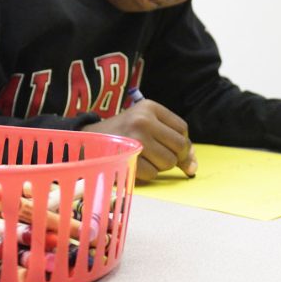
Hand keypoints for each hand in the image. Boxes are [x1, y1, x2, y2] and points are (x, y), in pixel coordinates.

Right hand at [82, 99, 197, 180]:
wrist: (87, 140)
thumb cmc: (123, 133)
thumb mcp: (146, 124)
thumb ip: (172, 140)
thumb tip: (193, 166)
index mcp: (149, 107)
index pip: (182, 129)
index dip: (183, 143)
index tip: (173, 149)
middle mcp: (143, 120)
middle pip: (179, 146)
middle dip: (173, 156)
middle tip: (157, 155)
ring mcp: (135, 139)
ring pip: (168, 162)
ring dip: (160, 166)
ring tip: (144, 157)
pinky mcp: (127, 158)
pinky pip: (153, 173)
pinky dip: (147, 174)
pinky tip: (135, 164)